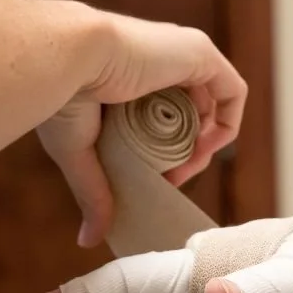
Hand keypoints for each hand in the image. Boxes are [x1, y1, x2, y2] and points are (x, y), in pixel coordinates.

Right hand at [37, 15, 247, 247]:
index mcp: (130, 75)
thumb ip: (93, 192)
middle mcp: (158, 61)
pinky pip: (232, 92)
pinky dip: (227, 124)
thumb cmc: (60, 95)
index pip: (163, 118)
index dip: (167, 154)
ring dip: (205, 146)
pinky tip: (204, 148)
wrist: (66, 59)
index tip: (156, 178)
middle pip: (190, 115)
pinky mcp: (199, 52)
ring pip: (211, 107)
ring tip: (183, 168)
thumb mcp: (79, 152)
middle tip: (169, 178)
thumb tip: (89, 240)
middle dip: (186, 154)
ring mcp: (180, 54)